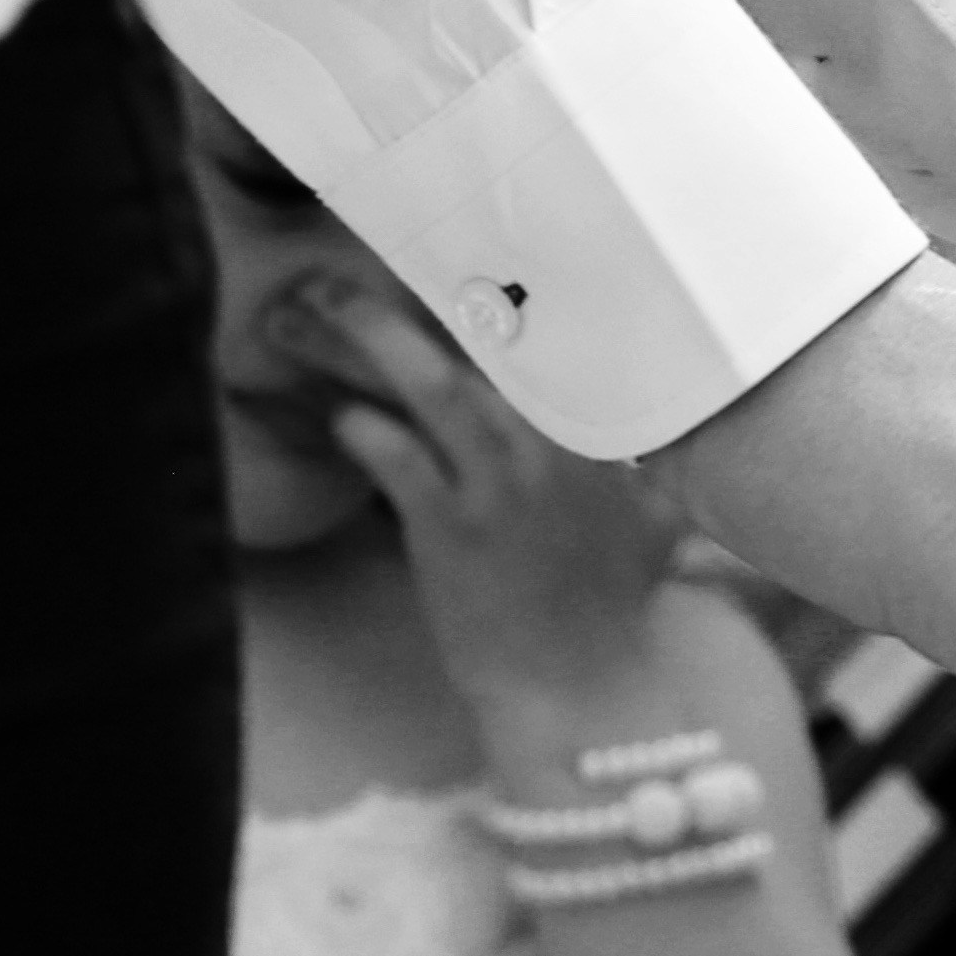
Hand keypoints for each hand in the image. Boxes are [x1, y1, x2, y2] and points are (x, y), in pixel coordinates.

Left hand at [270, 273, 683, 707]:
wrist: (581, 684)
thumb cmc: (615, 605)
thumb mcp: (656, 519)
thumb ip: (650, 462)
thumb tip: (650, 424)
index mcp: (599, 433)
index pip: (538, 339)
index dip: (480, 295)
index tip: (432, 270)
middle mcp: (552, 443)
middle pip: (466, 346)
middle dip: (394, 306)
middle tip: (329, 283)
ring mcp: (500, 481)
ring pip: (425, 384)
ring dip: (356, 345)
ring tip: (299, 321)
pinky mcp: (448, 524)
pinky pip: (392, 453)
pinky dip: (360, 427)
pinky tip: (339, 416)